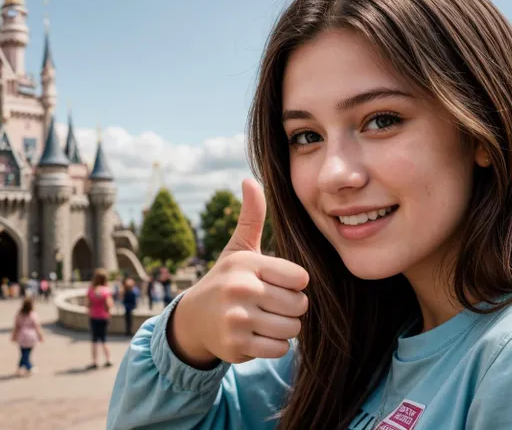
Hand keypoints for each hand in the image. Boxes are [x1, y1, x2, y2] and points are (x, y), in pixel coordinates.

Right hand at [170, 179, 308, 368]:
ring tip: (264, 319)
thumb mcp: (239, 249)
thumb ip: (252, 217)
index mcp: (248, 263)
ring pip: (292, 328)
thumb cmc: (227, 280)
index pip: (301, 278)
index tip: (277, 283)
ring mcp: (236, 319)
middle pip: (299, 305)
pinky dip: (274, 345)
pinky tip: (256, 335)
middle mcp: (240, 289)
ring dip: (284, 328)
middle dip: (292, 308)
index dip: (294, 284)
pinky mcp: (235, 345)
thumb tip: (250, 179)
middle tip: (271, 304)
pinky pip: (279, 349)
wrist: (193, 320)